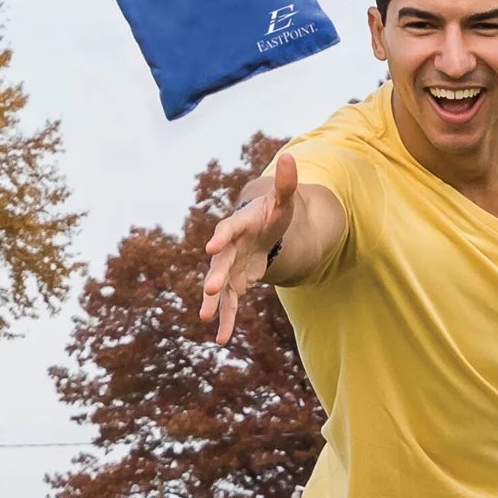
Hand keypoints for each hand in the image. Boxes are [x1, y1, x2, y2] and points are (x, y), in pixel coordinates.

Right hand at [200, 151, 296, 344]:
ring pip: (219, 286)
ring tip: (205, 319)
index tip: (211, 247)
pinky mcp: (234, 282)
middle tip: (207, 290)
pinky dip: (226, 319)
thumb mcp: (283, 201)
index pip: (228, 228)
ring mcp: (228, 266)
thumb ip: (286, 184)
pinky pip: (228, 303)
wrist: (260, 229)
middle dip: (215, 275)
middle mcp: (228, 246)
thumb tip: (292, 158)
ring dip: (213, 303)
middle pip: (220, 261)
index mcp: (238, 224)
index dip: (221, 236)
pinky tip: (221, 338)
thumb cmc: (272, 213)